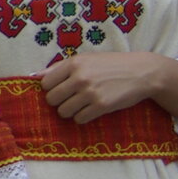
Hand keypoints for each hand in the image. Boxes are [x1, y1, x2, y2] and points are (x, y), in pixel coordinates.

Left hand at [39, 52, 163, 122]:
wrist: (142, 72)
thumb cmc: (110, 64)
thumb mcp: (85, 59)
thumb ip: (59, 67)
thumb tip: (34, 76)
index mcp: (73, 64)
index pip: (45, 84)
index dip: (51, 89)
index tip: (61, 89)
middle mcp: (80, 78)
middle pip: (52, 100)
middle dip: (59, 101)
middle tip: (72, 98)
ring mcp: (90, 93)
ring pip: (64, 112)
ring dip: (71, 111)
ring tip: (82, 104)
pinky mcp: (101, 106)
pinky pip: (79, 119)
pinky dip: (83, 117)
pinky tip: (91, 109)